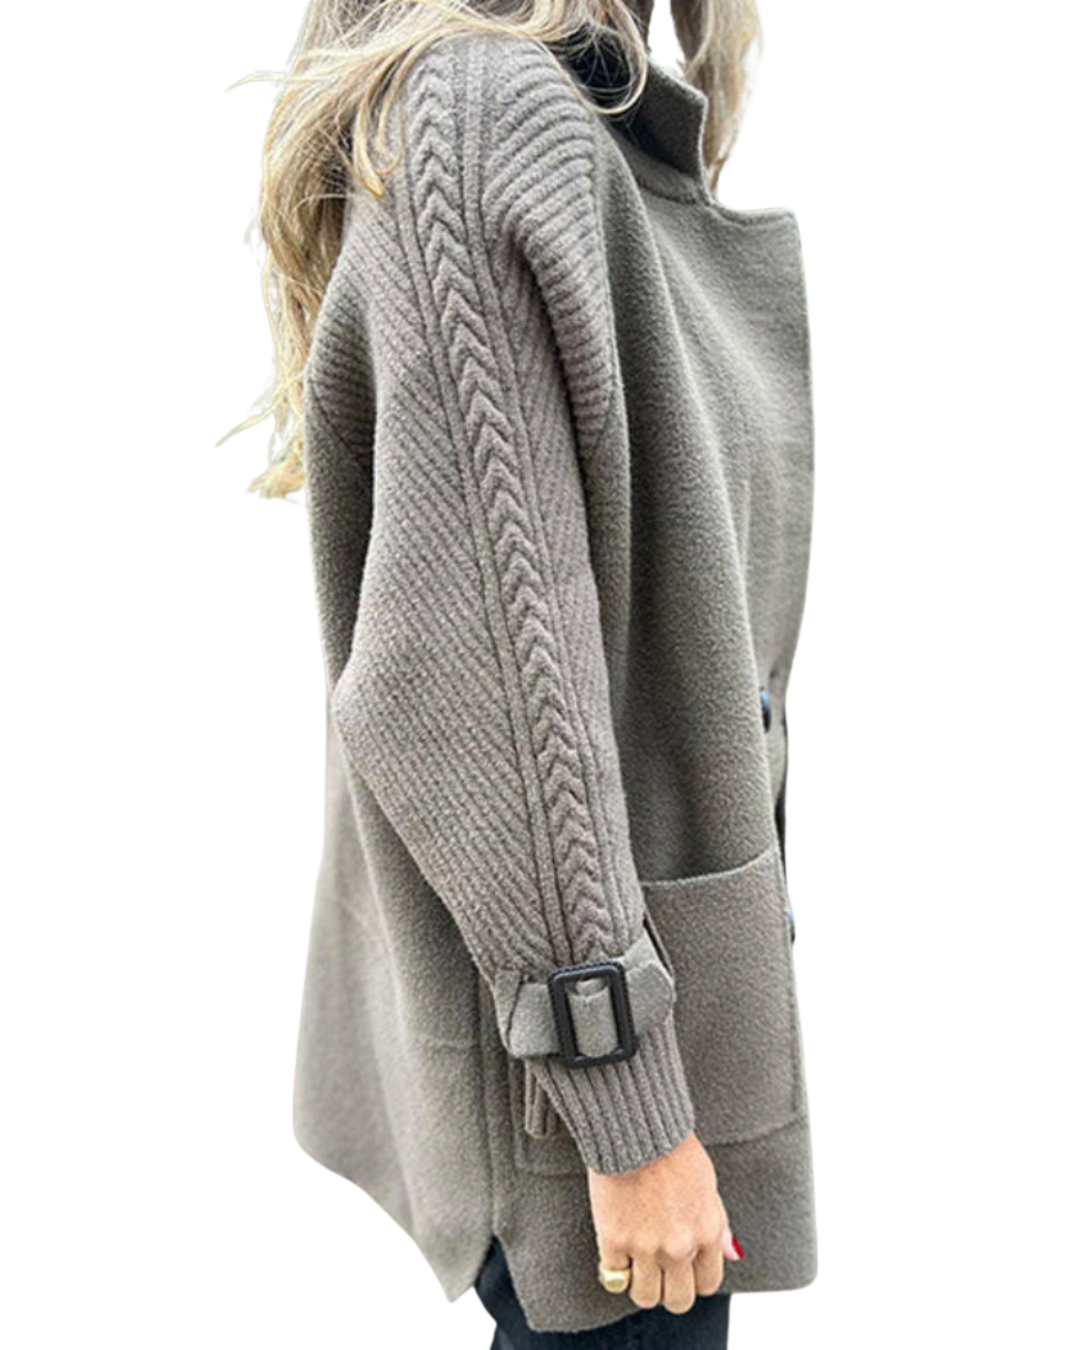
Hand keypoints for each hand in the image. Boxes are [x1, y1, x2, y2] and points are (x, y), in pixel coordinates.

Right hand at [587, 1131, 741, 1314]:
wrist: (635, 1128)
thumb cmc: (672, 1150)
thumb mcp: (708, 1183)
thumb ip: (719, 1224)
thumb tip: (732, 1253)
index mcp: (706, 1233)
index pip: (708, 1285)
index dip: (693, 1279)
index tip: (682, 1268)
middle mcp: (680, 1247)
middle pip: (678, 1300)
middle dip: (668, 1289)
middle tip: (657, 1270)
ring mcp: (646, 1247)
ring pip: (645, 1297)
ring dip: (639, 1284)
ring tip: (634, 1262)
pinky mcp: (613, 1240)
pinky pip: (614, 1277)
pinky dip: (614, 1266)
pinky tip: (615, 1246)